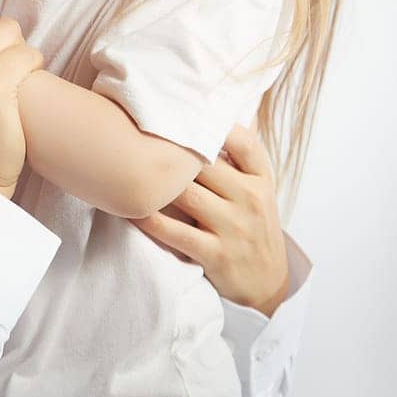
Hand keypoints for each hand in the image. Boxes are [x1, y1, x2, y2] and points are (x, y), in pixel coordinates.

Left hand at [133, 124, 290, 315]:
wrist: (268, 284)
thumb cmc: (254, 227)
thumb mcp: (259, 190)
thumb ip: (239, 158)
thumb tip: (210, 114)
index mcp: (261, 179)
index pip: (243, 142)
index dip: (214, 124)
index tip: (181, 112)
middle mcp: (250, 199)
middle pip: (203, 164)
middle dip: (171, 152)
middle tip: (136, 136)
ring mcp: (233, 227)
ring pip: (185, 193)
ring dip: (156, 182)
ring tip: (128, 168)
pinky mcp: (215, 254)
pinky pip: (174, 231)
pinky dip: (148, 218)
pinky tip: (130, 207)